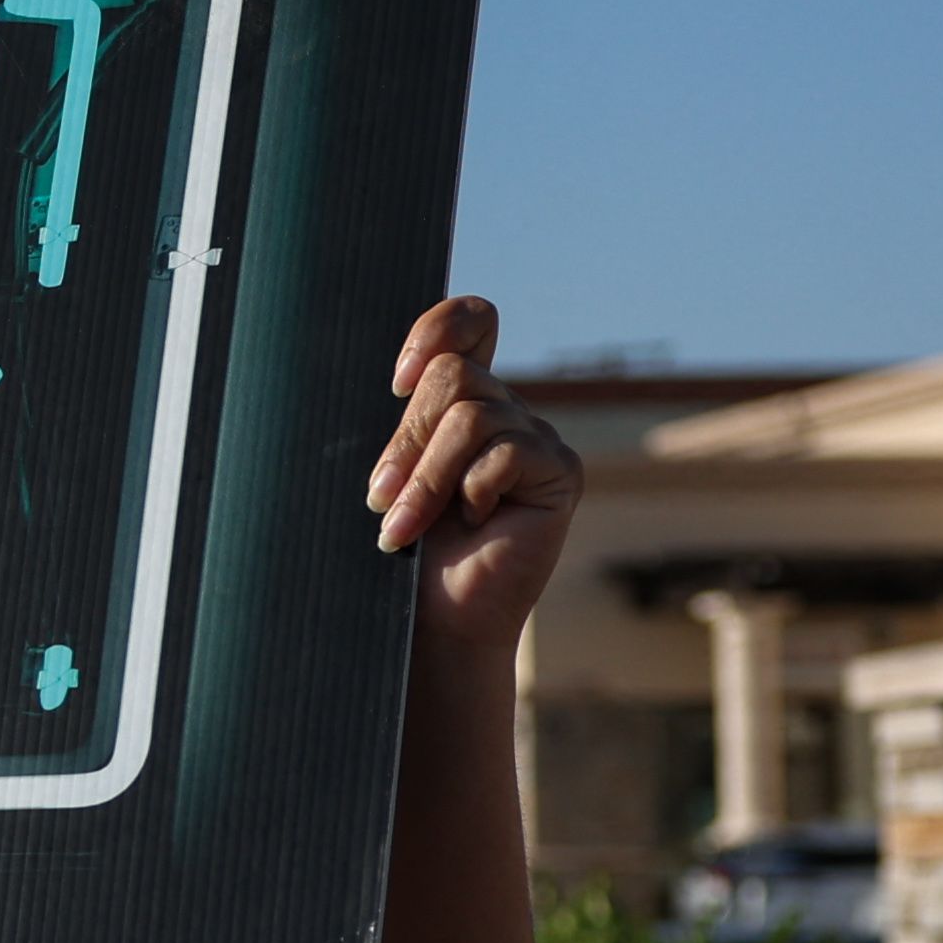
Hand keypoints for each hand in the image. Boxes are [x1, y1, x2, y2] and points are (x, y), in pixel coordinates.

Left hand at [366, 295, 578, 648]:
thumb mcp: (394, 476)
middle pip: (454, 376)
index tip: (395, 382)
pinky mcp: (561, 471)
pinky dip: (472, 493)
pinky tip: (475, 525)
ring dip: (426, 478)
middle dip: (406, 440)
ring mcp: (537, 438)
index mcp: (464, 401)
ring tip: (404, 527)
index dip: (437, 330)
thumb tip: (405, 377)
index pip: (471, 322)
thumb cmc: (407, 553)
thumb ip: (406, 423)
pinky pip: (505, 454)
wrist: (436, 620)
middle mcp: (506, 410)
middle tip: (381, 498)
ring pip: (473, 417)